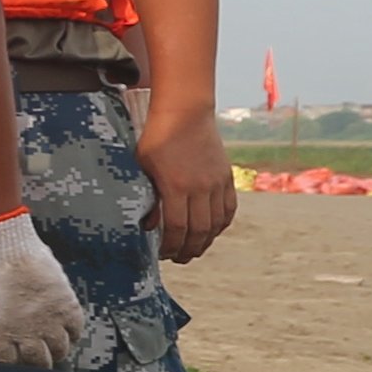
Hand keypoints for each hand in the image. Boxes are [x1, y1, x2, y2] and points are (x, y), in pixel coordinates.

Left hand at [0, 209, 87, 369]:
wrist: (1, 239)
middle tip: (33, 357)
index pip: (8, 365)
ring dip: (54, 350)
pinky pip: (77, 328)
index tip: (10, 362)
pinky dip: (72, 333)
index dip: (9, 366)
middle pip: (38, 362)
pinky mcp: (66, 302)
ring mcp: (50, 318)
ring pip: (60, 349)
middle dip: (34, 363)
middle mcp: (27, 332)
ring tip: (49, 345)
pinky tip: (64, 330)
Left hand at [143, 108, 238, 262]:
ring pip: (216, 223)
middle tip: (179, 259)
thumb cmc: (157, 137)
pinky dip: (221, 224)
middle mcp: (200, 187)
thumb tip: (149, 226)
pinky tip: (212, 231)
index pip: (177, 228)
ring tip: (194, 250)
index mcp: (176, 186)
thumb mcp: (143, 166)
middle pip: (199, 231)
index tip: (162, 254)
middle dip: (189, 250)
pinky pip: (228, 208)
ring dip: (206, 241)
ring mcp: (216, 182)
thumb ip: (147, 197)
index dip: (171, 246)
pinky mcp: (226, 177)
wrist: (185, 112)